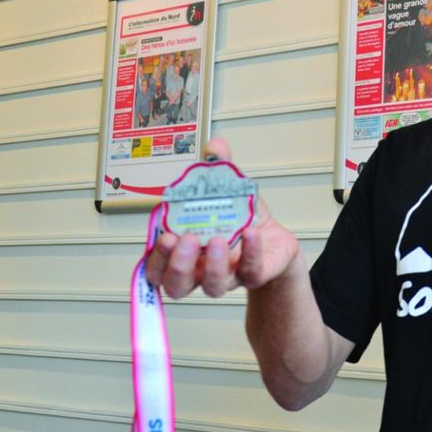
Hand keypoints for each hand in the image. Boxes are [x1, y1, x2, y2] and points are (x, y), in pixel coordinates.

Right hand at [144, 137, 301, 298]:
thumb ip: (217, 168)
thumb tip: (214, 145)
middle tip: (187, 238)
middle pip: (178, 285)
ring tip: (219, 239)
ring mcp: (227, 276)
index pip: (158, 267)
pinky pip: (250, 270)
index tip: (163, 236)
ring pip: (212, 286)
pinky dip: (250, 251)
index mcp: (184, 253)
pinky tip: (250, 233)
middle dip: (179, 265)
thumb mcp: (227, 191)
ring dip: (213, 264)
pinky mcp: (254, 275)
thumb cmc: (239, 221)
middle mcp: (201, 271)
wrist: (274, 240)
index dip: (157, 257)